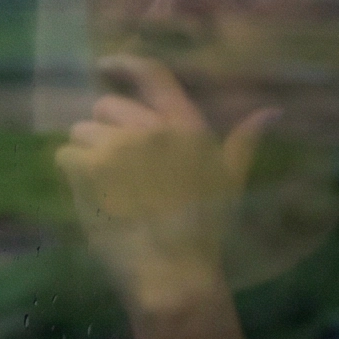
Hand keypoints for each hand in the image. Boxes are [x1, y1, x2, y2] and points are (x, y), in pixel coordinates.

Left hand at [56, 55, 276, 313]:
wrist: (173, 273)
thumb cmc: (204, 232)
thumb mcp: (231, 182)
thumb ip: (244, 142)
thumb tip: (273, 112)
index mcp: (187, 127)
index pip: (153, 76)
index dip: (125, 64)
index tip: (105, 66)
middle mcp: (151, 129)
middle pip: (106, 106)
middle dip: (106, 131)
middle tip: (120, 170)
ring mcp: (117, 146)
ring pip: (82, 132)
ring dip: (88, 155)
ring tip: (110, 190)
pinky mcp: (87, 167)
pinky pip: (65, 156)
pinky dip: (72, 176)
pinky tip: (94, 199)